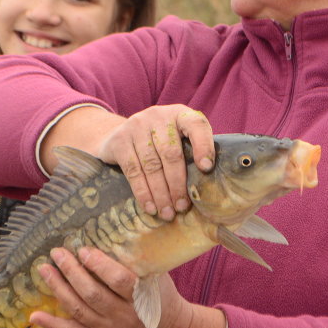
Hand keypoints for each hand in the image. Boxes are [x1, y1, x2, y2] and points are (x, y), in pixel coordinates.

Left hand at [30, 247, 224, 327]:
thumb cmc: (162, 299)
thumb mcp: (157, 278)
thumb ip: (137, 262)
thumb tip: (110, 232)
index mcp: (141, 299)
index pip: (119, 281)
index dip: (99, 265)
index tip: (84, 250)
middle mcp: (123, 316)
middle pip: (92, 294)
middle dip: (71, 272)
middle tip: (57, 253)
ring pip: (78, 310)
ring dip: (58, 288)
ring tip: (44, 269)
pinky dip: (52, 324)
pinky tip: (34, 315)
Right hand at [95, 105, 213, 221]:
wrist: (120, 133)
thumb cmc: (159, 142)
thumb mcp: (178, 138)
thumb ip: (193, 151)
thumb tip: (208, 184)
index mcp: (179, 114)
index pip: (196, 125)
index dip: (203, 146)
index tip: (206, 169)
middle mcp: (158, 116)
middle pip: (171, 153)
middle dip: (178, 184)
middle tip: (182, 207)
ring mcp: (136, 126)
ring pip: (151, 165)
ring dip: (161, 194)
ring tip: (168, 213)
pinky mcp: (120, 141)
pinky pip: (133, 170)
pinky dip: (143, 192)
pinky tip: (150, 207)